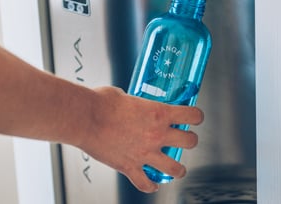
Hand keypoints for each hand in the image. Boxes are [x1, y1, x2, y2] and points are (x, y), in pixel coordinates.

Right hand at [77, 86, 203, 192]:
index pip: (192, 115)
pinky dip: (150, 185)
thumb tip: (130, 103)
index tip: (193, 117)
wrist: (84, 118)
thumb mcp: (123, 95)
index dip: (196, 116)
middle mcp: (157, 134)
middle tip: (183, 139)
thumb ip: (133, 102)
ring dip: (179, 168)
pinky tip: (152, 184)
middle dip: (189, 140)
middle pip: (190, 142)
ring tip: (177, 168)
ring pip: (176, 168)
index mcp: (158, 113)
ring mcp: (145, 153)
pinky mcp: (130, 167)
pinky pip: (146, 184)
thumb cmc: (100, 103)